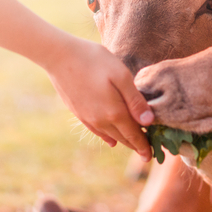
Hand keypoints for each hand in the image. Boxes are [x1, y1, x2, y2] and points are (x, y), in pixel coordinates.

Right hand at [42, 35, 153, 159]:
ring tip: (133, 145)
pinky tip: (110, 140)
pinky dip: (106, 137)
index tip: (151, 156)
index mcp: (114, 112)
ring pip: (109, 135)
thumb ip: (135, 100)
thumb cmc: (94, 60)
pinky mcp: (77, 112)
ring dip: (122, 141)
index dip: (144, 146)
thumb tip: (148, 122)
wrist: (59, 56)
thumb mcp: (121, 75)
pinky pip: (95, 130)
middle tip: (147, 153)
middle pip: (122, 137)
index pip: (133, 135)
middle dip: (135, 145)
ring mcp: (87, 117)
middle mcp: (100, 120)